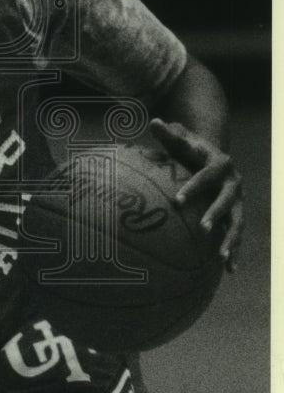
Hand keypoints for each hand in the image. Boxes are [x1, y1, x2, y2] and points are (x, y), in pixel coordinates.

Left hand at [150, 118, 242, 271]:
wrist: (213, 156)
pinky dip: (234, 250)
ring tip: (220, 258)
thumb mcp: (181, 140)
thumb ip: (169, 133)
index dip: (193, 187)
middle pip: (227, 199)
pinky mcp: (237, 213)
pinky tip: (228, 270)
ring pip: (238, 221)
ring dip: (231, 239)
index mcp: (219, 163)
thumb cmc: (189, 149)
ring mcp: (238, 199)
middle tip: (202, 228)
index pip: (206, 175)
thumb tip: (154, 122)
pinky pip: (236, 233)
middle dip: (216, 213)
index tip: (177, 200)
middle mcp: (233, 182)